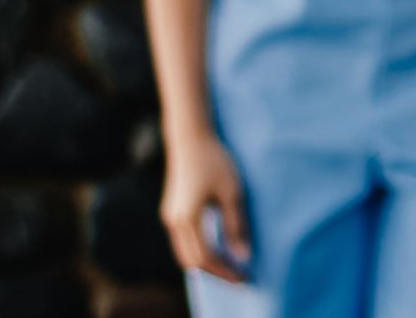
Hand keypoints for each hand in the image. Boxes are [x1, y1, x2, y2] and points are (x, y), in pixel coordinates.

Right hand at [160, 128, 250, 282]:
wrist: (190, 138)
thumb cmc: (215, 160)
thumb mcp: (232, 192)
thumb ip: (236, 225)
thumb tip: (243, 255)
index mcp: (188, 218)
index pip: (206, 257)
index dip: (225, 270)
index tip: (245, 277)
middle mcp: (174, 221)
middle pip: (192, 261)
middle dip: (216, 272)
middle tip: (240, 277)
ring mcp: (170, 216)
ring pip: (185, 253)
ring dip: (207, 263)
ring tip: (231, 266)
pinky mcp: (172, 211)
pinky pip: (184, 241)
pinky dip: (200, 251)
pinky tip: (219, 249)